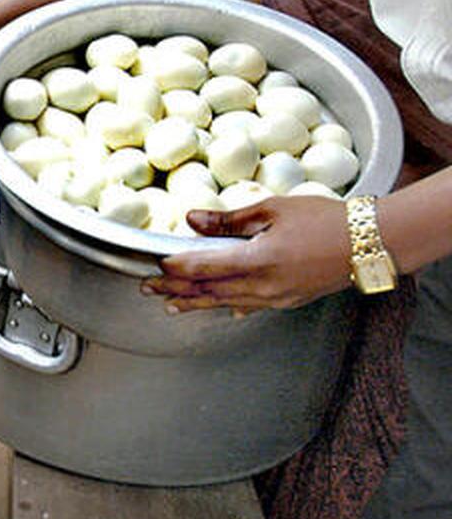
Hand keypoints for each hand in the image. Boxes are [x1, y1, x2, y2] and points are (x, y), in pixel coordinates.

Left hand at [142, 196, 352, 312]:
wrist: (371, 243)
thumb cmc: (325, 219)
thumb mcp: (274, 209)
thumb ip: (229, 219)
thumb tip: (192, 219)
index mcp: (257, 260)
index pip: (204, 268)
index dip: (177, 268)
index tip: (156, 265)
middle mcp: (263, 286)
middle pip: (208, 290)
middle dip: (175, 290)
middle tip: (147, 288)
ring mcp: (276, 298)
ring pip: (224, 302)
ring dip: (195, 303)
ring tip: (170, 304)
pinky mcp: (287, 301)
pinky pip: (249, 306)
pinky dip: (226, 305)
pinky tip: (217, 308)